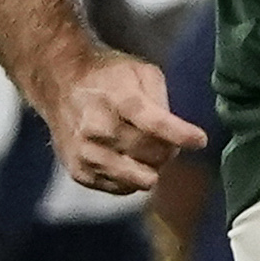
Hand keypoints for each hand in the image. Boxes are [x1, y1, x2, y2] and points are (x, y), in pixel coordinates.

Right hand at [30, 35, 201, 192]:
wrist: (59, 84)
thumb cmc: (109, 78)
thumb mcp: (141, 72)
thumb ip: (162, 101)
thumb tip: (177, 134)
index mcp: (118, 99)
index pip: (154, 123)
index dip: (181, 135)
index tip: (200, 140)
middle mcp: (98, 128)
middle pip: (152, 155)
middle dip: (169, 151)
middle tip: (166, 141)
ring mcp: (86, 153)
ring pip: (139, 178)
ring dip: (152, 168)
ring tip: (146, 151)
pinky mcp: (79, 172)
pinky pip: (121, 188)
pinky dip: (132, 178)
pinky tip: (126, 159)